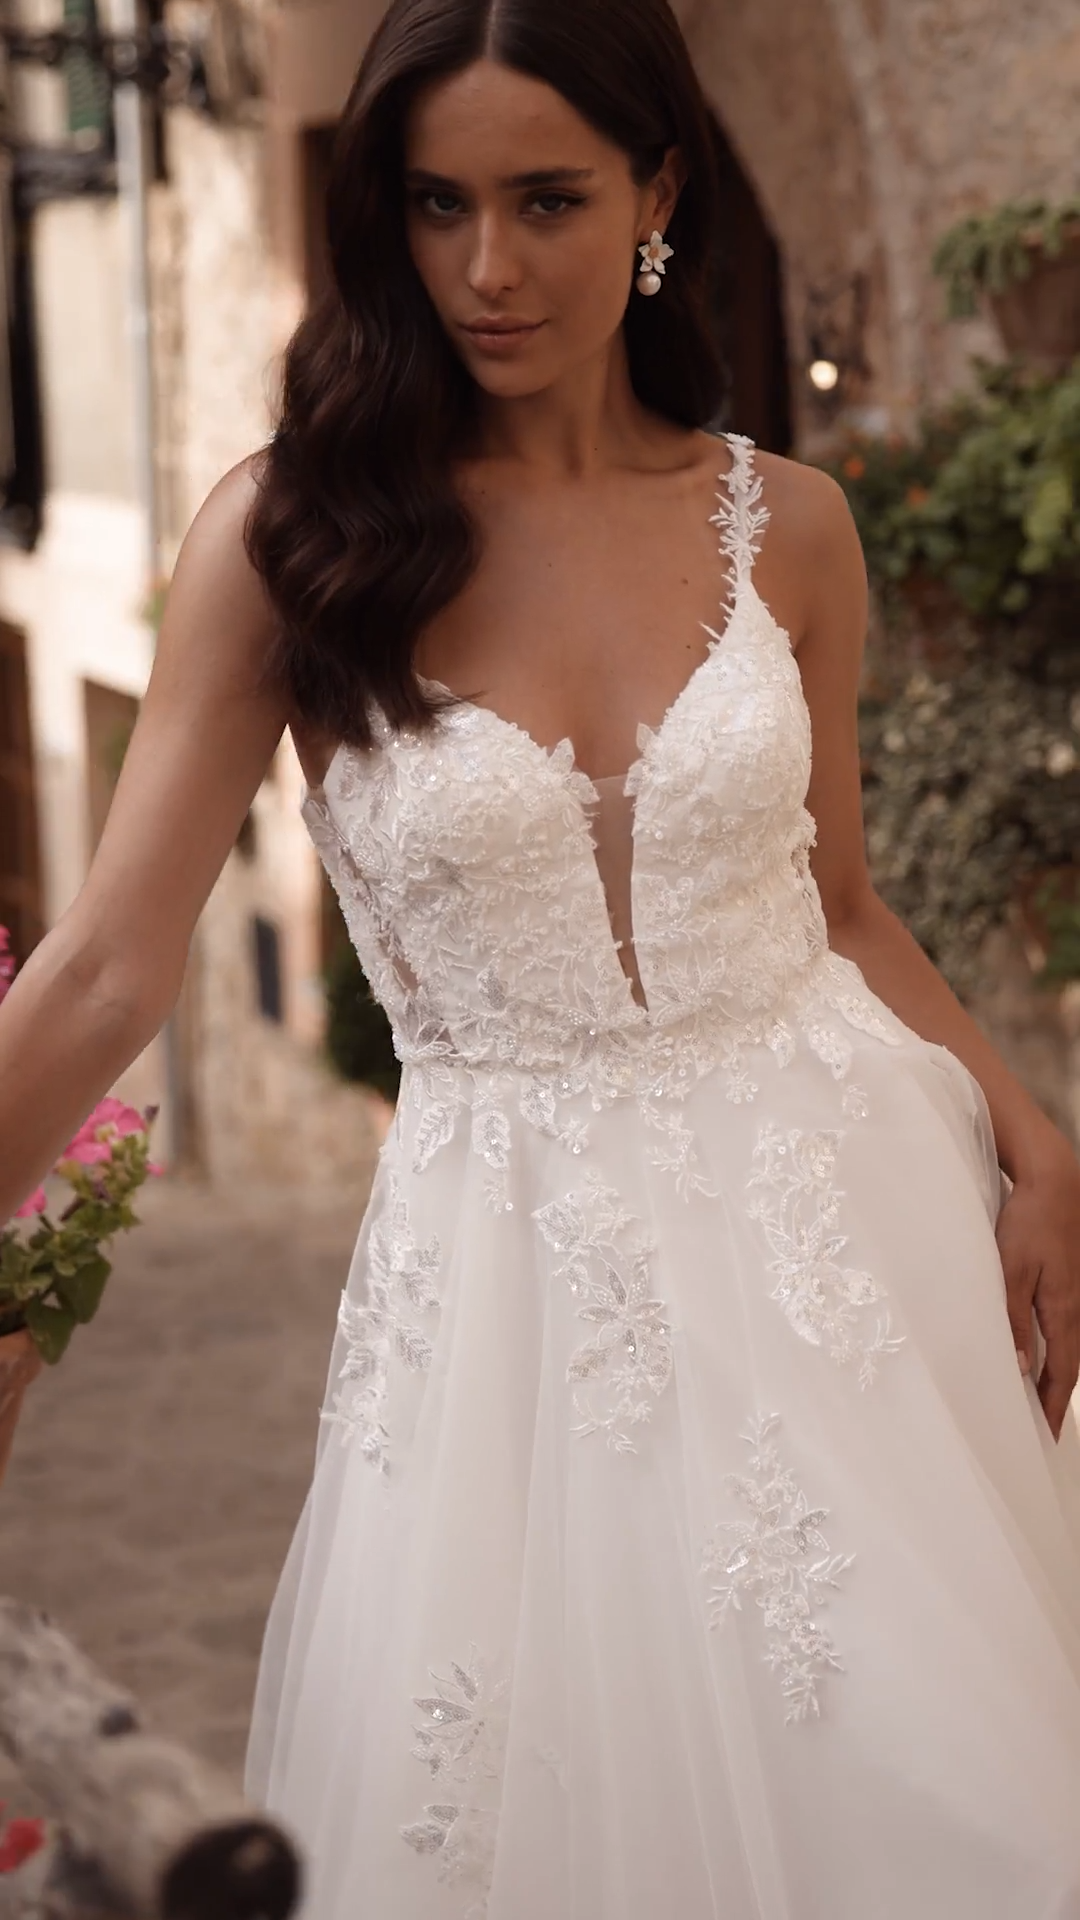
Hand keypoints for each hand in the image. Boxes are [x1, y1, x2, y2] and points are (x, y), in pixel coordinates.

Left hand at [995, 1145, 1079, 1440]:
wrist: (1055, 1184)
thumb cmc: (1028, 1224)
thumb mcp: (1010, 1271)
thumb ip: (1012, 1319)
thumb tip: (1018, 1367)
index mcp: (1063, 1311)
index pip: (1060, 1373)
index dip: (1053, 1406)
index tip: (1048, 1436)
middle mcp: (1076, 1308)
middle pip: (1070, 1365)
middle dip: (1058, 1398)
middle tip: (1045, 1427)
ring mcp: (1076, 1294)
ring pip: (1070, 1347)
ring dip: (1058, 1375)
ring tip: (1043, 1399)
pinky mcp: (1070, 1282)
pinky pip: (1067, 1327)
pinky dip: (1058, 1349)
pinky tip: (1044, 1353)